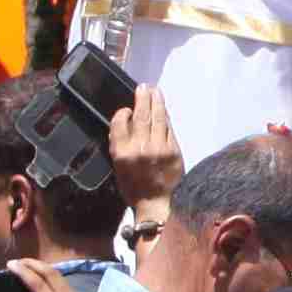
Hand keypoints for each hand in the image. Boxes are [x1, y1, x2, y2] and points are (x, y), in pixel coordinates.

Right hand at [107, 80, 180, 215]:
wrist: (157, 204)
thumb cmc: (134, 188)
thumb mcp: (118, 168)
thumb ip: (120, 145)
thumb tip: (125, 122)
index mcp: (122, 153)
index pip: (119, 123)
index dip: (123, 112)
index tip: (126, 109)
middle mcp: (140, 148)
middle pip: (141, 115)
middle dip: (142, 98)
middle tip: (143, 87)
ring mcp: (158, 148)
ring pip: (158, 118)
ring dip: (156, 102)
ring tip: (155, 91)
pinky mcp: (173, 150)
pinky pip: (168, 128)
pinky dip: (165, 117)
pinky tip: (163, 110)